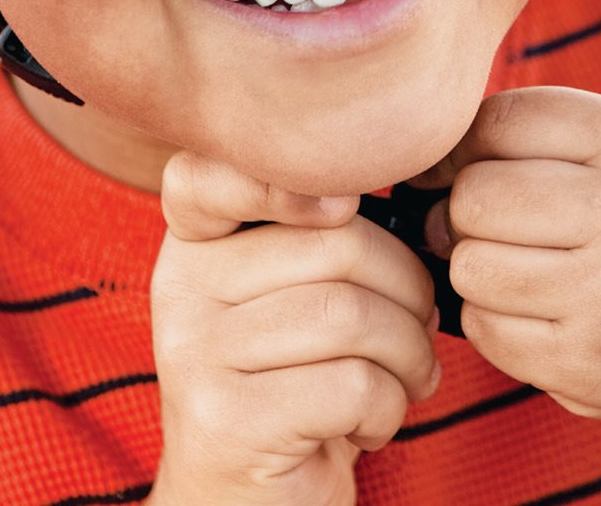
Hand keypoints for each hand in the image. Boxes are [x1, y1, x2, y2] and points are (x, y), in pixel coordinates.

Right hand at [147, 153, 440, 505]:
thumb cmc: (292, 390)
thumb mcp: (288, 302)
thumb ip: (316, 241)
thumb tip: (408, 205)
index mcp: (193, 246)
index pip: (210, 173)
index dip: (284, 175)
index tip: (345, 205)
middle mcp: (180, 288)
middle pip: (333, 243)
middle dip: (408, 290)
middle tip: (420, 332)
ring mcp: (194, 356)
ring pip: (349, 315)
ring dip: (410, 354)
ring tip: (408, 381)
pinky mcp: (227, 423)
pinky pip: (350, 386)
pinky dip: (389, 408)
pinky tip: (372, 426)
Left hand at [405, 86, 600, 462]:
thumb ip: (549, 127)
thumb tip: (437, 152)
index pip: (500, 120)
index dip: (462, 142)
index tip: (462, 160)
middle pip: (474, 197)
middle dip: (465, 206)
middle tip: (490, 219)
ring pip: (468, 266)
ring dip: (475, 264)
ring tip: (516, 263)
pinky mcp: (588, 368)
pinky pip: (486, 331)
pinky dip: (493, 318)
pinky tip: (533, 309)